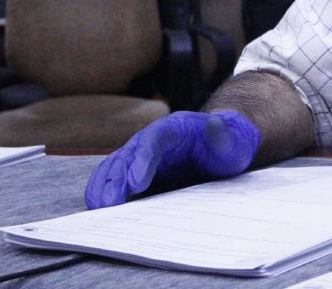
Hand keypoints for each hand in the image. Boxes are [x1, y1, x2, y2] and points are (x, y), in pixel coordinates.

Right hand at [84, 110, 259, 208]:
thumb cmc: (229, 145)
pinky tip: (96, 207)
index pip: (154, 139)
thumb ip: (225, 137)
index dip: (143, 159)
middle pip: (129, 154)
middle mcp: (152, 139)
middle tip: (110, 204)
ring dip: (104, 185)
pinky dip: (103, 189)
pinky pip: (113, 178)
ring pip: (115, 165)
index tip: (136, 182)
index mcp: (175, 128)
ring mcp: (142, 155)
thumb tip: (217, 123)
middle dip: (117, 178)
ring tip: (99, 208)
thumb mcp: (235, 142)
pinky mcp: (137, 172)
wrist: (222, 148)